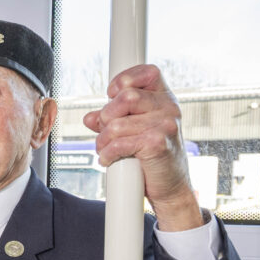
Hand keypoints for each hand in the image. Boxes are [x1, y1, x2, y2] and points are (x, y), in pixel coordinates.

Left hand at [83, 65, 202, 230]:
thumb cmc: (152, 157)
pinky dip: (107, 153)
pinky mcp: (158, 144)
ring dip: (103, 140)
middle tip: (105, 133)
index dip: (123, 81)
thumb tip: (89, 117)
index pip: (146, 72)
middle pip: (126, 97)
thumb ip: (112, 120)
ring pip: (117, 124)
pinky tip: (108, 159)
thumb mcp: (133, 132)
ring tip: (105, 149)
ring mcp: (166, 125)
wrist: (170, 187)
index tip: (111, 97)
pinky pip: (119, 143)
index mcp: (164, 98)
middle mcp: (169, 107)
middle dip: (106, 116)